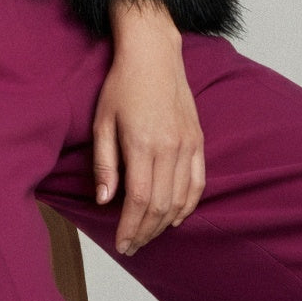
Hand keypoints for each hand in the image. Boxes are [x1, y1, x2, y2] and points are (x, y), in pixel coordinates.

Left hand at [92, 0, 205, 256]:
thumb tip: (104, 200)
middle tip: (132, 246)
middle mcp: (169, 147)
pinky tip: (176, 218)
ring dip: (165, 223)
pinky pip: (198, 182)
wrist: (153, 54)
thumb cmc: (122, 85)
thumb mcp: (103, 121)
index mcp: (143, 143)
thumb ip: (105, 163)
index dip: (131, 227)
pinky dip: (188, 205)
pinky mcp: (198, 140)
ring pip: (180, 198)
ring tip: (148, 235)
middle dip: (146, 231)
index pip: (140, 200)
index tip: (122, 243)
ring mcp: (187, 144)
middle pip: (161, 205)